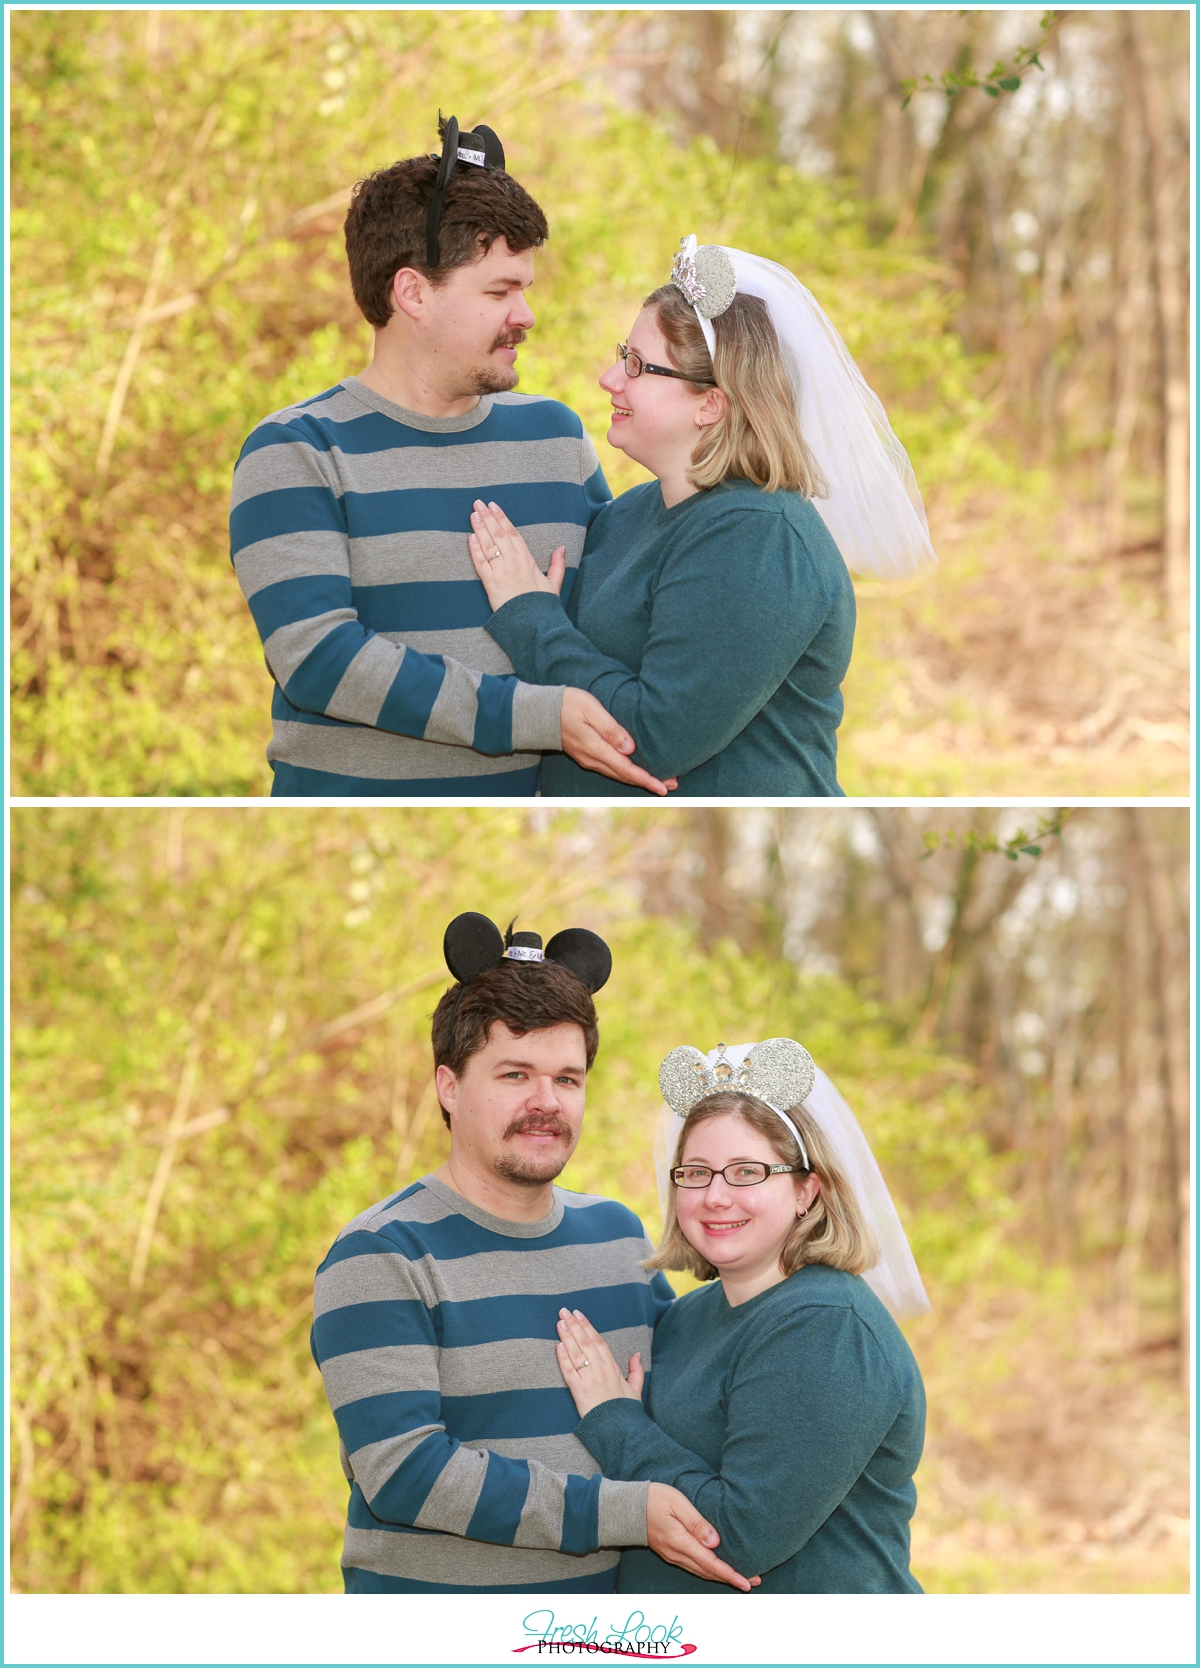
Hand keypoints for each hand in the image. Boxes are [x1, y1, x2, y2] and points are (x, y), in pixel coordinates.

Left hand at [468, 499, 565, 609]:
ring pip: (488, 544)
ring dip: (479, 528)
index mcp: (528, 560)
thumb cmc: (542, 606)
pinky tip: (470, 537)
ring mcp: (501, 571)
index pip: (513, 533)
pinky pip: (480, 562)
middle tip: (478, 502)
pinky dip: (474, 549)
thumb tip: (562, 548)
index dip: (502, 518)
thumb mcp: (554, 584)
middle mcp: (513, 562)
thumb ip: (557, 565)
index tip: (494, 506)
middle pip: (498, 534)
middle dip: (487, 517)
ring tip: (472, 514)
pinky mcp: (490, 583)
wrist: (533, 623)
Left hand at [556, 1307, 643, 1416]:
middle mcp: (600, 1370)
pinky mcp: (579, 1391)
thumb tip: (637, 1354)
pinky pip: (569, 1372)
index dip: (588, 1326)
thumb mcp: (635, 1389)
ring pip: (576, 1353)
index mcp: (613, 1367)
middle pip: (585, 1342)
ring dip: (567, 1336)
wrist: (620, 1431)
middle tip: (564, 1311)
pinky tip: (558, 1346)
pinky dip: (563, 1358)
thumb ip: (636, 1370)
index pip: (598, 1341)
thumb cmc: (626, 1412)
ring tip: (559, 1322)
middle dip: (574, 1325)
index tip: (579, 1314)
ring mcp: (589, 1380)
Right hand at [560, 689, 677, 796]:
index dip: (647, 779)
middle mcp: (593, 759)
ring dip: (639, 779)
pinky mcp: (587, 756)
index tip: (664, 787)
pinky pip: (611, 769)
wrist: (540, 713)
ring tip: (659, 781)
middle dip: (648, 782)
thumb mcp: (591, 710)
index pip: (627, 769)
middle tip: (671, 786)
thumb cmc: (567, 705)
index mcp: (596, 749)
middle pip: (625, 776)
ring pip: (618, 774)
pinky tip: (636, 771)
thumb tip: (630, 748)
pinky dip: (627, 773)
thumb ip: (611, 729)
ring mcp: (589, 760)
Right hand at [647, 1483, 760, 1591]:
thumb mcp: (677, 1503)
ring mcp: (673, 1556)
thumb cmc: (654, 1499)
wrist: (628, 1508)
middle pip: (708, 1572)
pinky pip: (694, 1567)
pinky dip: (709, 1570)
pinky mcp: (670, 1553)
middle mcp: (677, 1554)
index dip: (730, 1574)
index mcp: (681, 1542)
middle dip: (731, 1578)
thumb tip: (715, 1542)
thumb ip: (696, 1522)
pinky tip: (717, 1568)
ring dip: (721, 1576)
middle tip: (751, 1581)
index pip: (711, 1563)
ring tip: (739, 1577)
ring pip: (701, 1572)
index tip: (747, 1582)